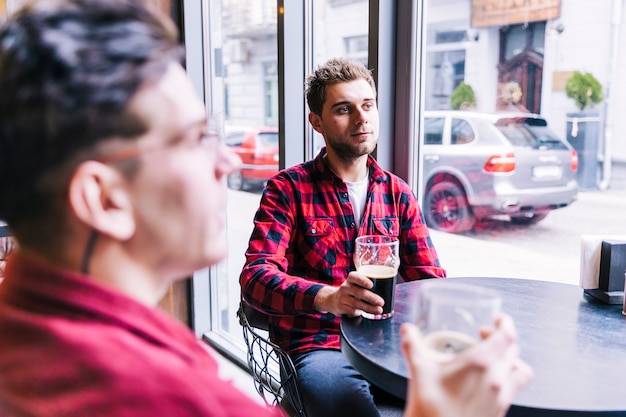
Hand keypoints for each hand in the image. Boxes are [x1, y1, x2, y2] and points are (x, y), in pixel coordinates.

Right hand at [313, 271, 383, 316]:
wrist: (331, 299)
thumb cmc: (350, 291)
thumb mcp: (355, 284)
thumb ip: (366, 284)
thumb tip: (388, 288)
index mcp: (350, 279)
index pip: (355, 277)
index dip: (362, 280)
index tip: (371, 285)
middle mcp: (345, 287)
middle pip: (358, 292)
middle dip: (371, 298)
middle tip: (381, 302)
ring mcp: (342, 298)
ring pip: (357, 303)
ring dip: (369, 308)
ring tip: (379, 310)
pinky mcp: (340, 307)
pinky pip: (352, 311)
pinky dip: (360, 313)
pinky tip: (366, 313)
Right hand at [400, 313, 533, 416]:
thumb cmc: (432, 411)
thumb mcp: (419, 373)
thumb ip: (413, 347)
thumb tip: (407, 331)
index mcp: (481, 364)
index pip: (507, 336)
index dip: (506, 323)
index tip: (498, 318)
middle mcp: (496, 380)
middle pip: (514, 350)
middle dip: (503, 338)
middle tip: (486, 334)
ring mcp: (501, 398)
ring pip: (520, 371)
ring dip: (511, 359)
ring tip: (495, 358)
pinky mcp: (499, 412)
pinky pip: (514, 390)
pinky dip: (507, 379)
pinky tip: (488, 382)